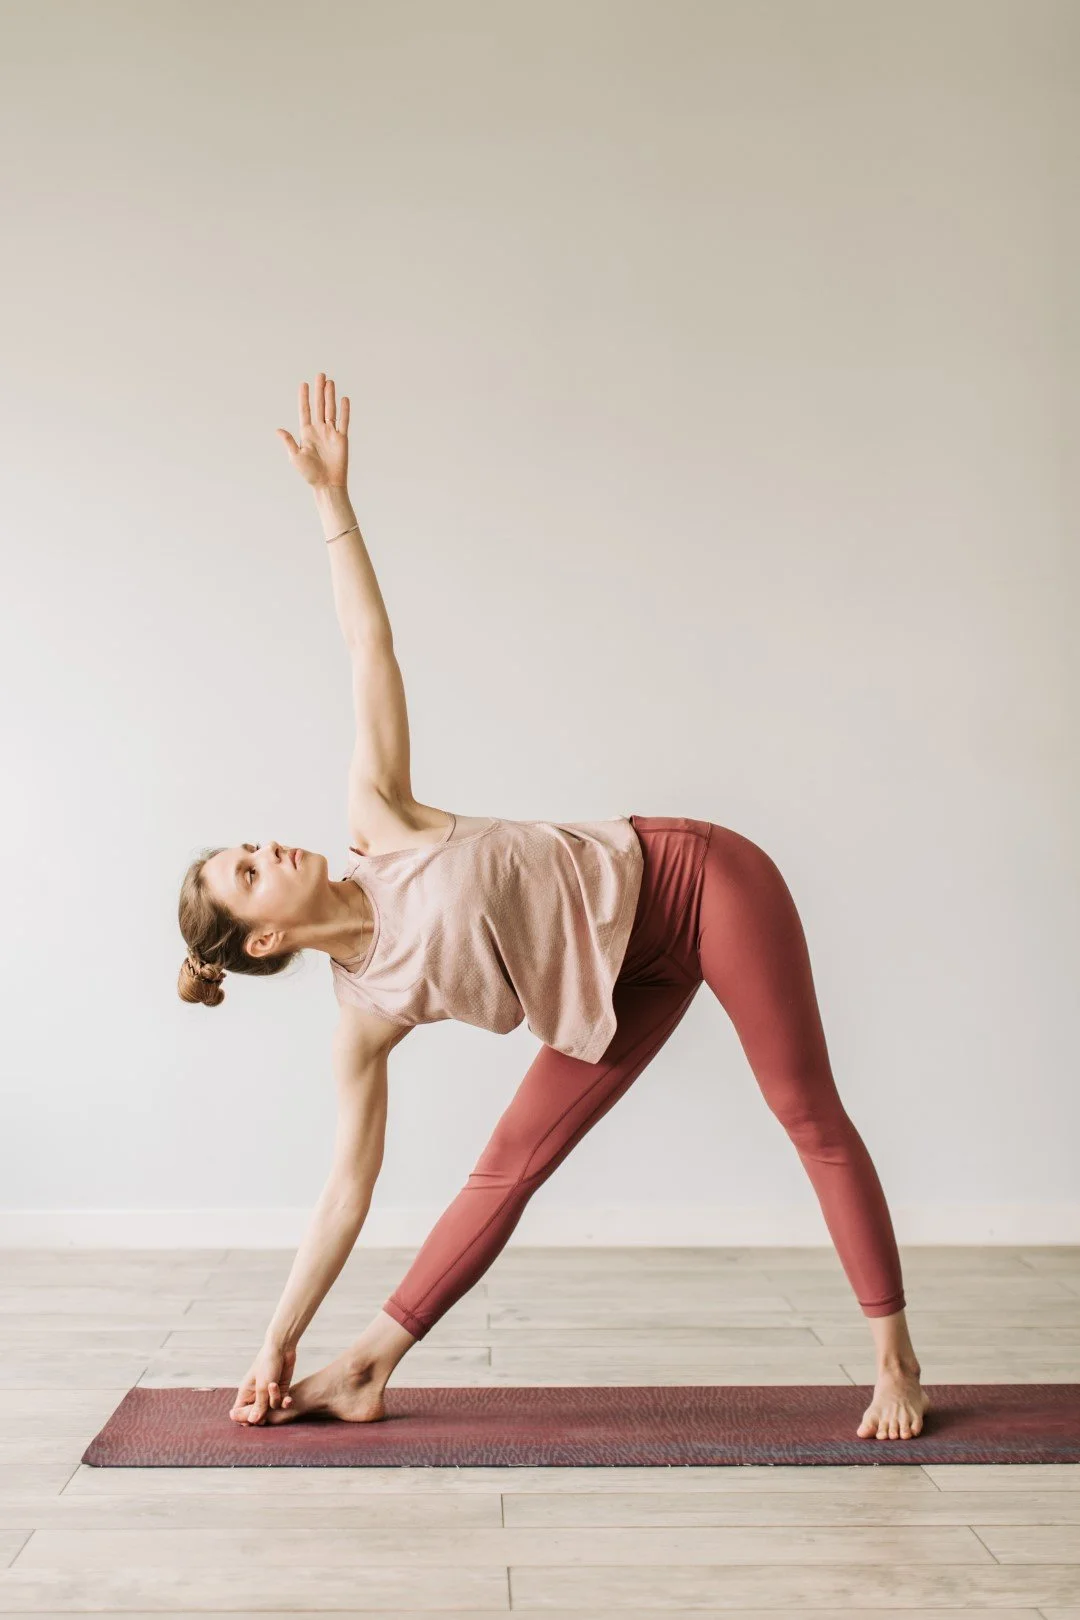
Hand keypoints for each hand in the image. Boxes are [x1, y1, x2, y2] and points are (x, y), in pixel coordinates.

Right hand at [229, 1339, 296, 1424]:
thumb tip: (253, 1421)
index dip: (245, 1419)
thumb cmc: (267, 1364)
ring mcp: (269, 1393)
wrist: (282, 1348)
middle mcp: (256, 1395)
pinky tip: (289, 1399)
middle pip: (256, 1414)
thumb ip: (259, 1406)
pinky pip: (282, 1403)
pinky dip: (285, 1402)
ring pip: (271, 1408)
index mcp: (245, 1392)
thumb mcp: (262, 1387)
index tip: (254, 1419)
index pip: (240, 1413)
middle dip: (263, 1414)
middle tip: (267, 1407)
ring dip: (275, 1400)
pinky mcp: (281, 1390)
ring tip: (274, 1385)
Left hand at [276, 372, 348, 488]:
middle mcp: (319, 430)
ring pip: (330, 410)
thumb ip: (289, 442)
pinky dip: (344, 410)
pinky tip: (343, 399)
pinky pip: (343, 421)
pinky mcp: (342, 438)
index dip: (304, 398)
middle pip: (319, 406)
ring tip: (330, 382)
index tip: (304, 384)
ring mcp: (331, 433)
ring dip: (330, 396)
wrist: (327, 484)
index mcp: (306, 433)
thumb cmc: (310, 473)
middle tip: (320, 375)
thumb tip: (278, 430)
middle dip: (319, 390)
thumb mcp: (295, 457)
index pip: (305, 411)